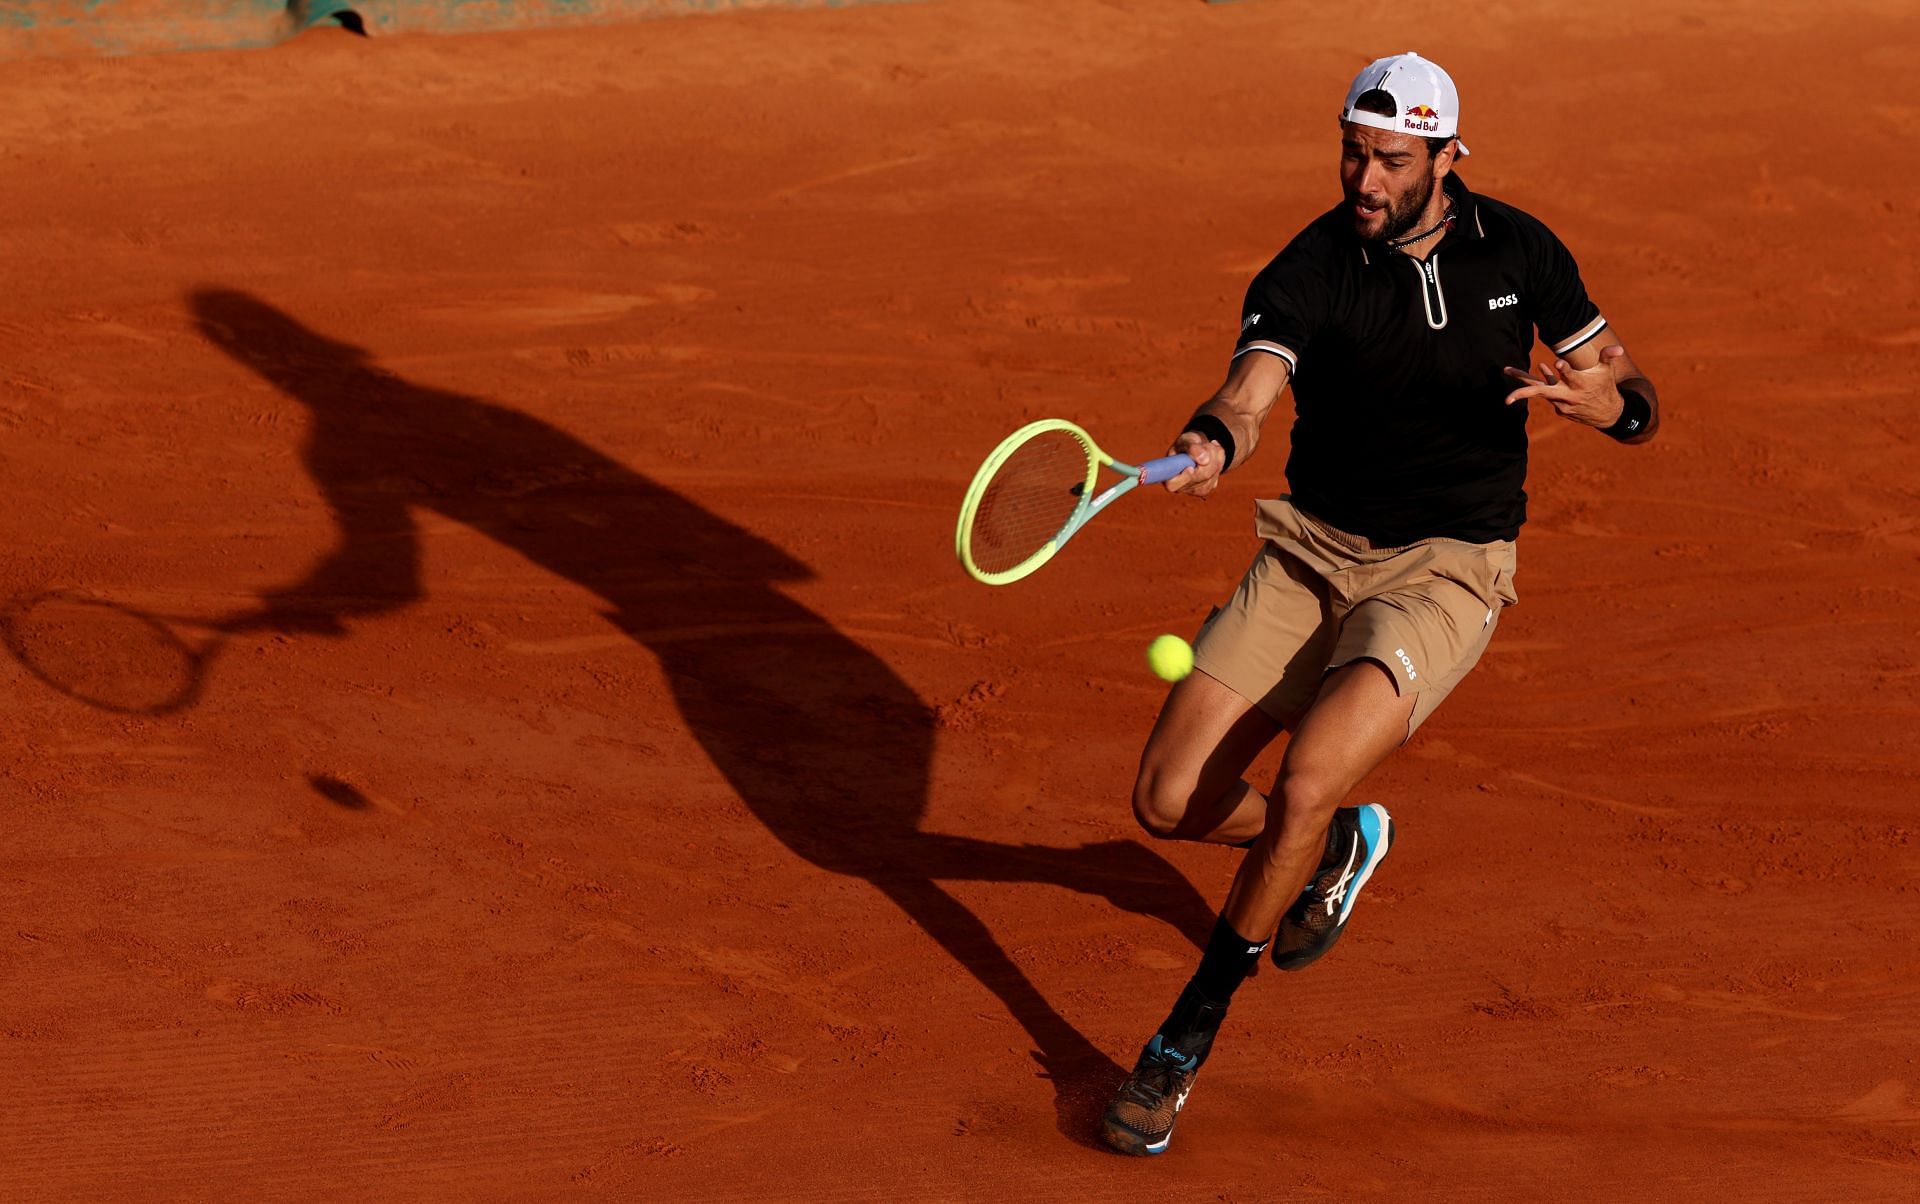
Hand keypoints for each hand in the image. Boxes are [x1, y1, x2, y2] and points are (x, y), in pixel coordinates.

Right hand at [1162, 431, 1224, 497]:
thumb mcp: (1186, 440)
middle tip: (1207, 444)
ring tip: (1208, 446)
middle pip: (1200, 477)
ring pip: (1211, 474)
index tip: (1190, 468)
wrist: (1196, 448)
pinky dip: (1219, 460)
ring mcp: (1194, 489)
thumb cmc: (1186, 444)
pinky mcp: (1207, 488)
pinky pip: (1217, 473)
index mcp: (1168, 475)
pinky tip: (1214, 454)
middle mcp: (1180, 486)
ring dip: (1215, 456)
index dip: (1183, 478)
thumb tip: (1204, 460)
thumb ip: (1192, 447)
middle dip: (1208, 457)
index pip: (1172, 485)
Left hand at [1503, 344, 1627, 427]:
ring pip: (1540, 390)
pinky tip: (1541, 370)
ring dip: (1525, 381)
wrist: (1608, 414)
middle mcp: (1568, 395)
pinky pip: (1547, 393)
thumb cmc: (1606, 387)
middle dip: (1522, 393)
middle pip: (1541, 393)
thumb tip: (1617, 348)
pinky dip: (1544, 382)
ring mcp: (1561, 403)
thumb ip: (1608, 357)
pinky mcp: (1560, 408)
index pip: (1570, 376)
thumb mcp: (1607, 372)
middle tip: (1506, 399)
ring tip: (1507, 369)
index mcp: (1580, 384)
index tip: (1556, 363)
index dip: (1564, 370)